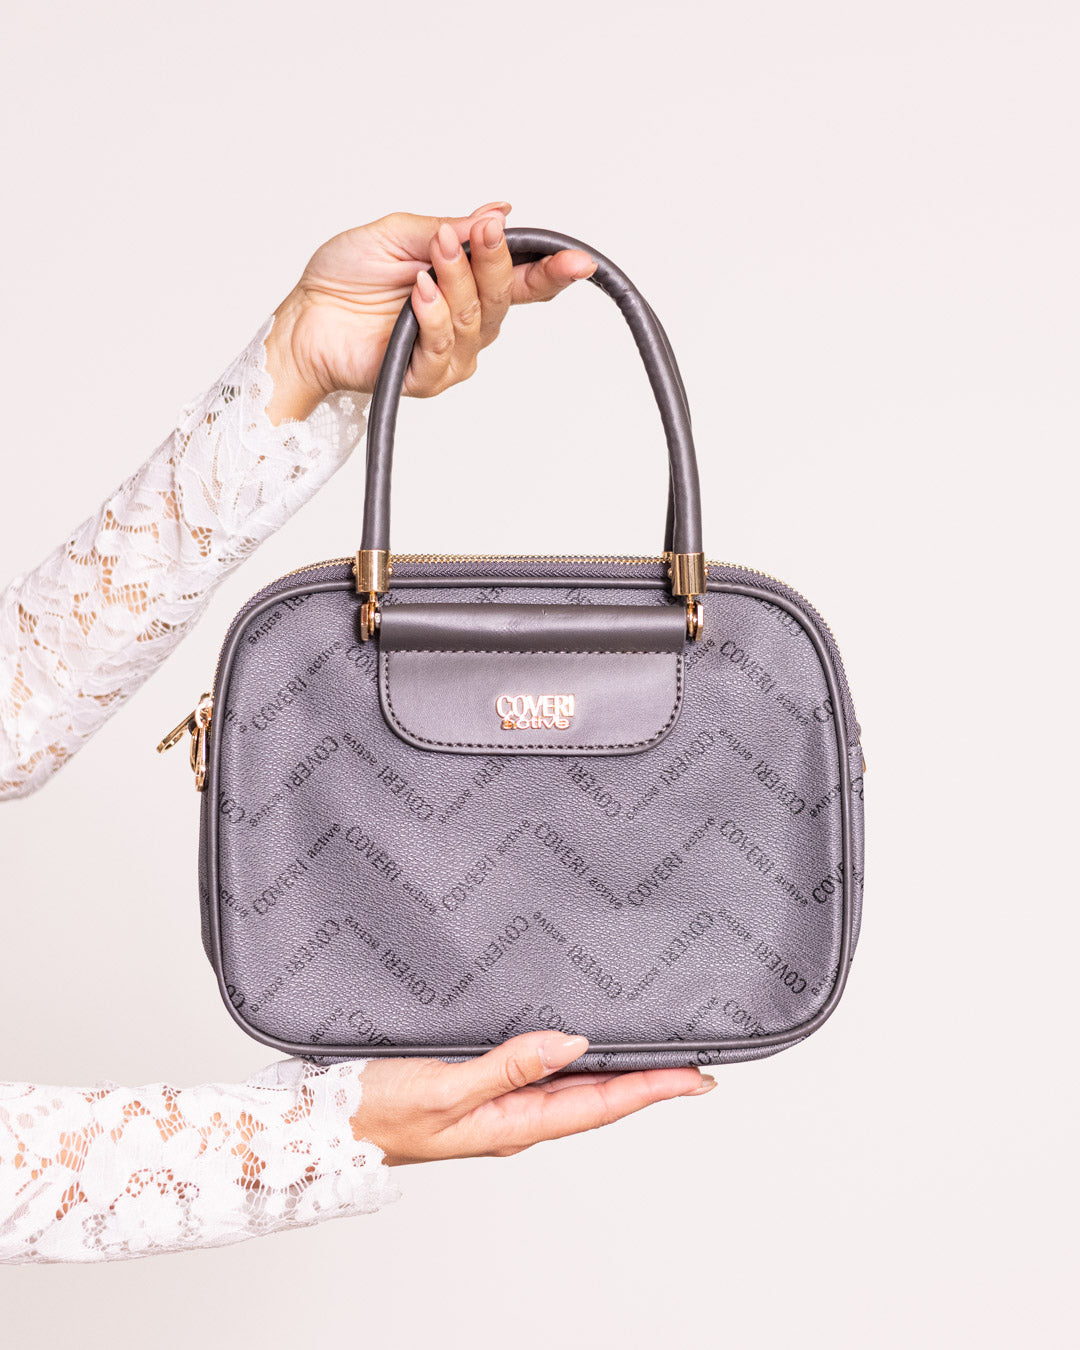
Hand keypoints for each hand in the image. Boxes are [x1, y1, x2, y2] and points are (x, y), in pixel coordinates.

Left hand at [264, 201, 596, 423]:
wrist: (304, 318)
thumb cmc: (344, 276)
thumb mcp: (398, 233)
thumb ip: (448, 226)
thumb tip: (498, 211)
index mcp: (468, 284)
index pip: (524, 280)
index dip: (554, 271)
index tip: (579, 260)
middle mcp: (468, 321)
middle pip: (504, 295)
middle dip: (495, 260)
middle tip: (480, 232)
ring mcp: (450, 352)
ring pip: (475, 318)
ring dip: (457, 281)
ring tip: (432, 255)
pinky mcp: (425, 378)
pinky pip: (443, 349)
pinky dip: (434, 317)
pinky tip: (419, 292)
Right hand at [349, 1031, 715, 1166]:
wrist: (326, 1121)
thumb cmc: (378, 1110)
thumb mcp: (445, 1088)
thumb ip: (509, 1066)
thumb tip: (572, 1043)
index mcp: (514, 1124)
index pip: (601, 1105)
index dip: (653, 1089)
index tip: (698, 1077)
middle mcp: (515, 1116)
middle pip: (598, 1098)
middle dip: (648, 1080)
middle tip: (693, 1061)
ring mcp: (498, 1104)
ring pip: (573, 1086)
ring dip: (615, 1071)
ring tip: (653, 1052)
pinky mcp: (480, 1087)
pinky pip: (541, 1074)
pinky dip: (574, 1059)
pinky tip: (580, 1043)